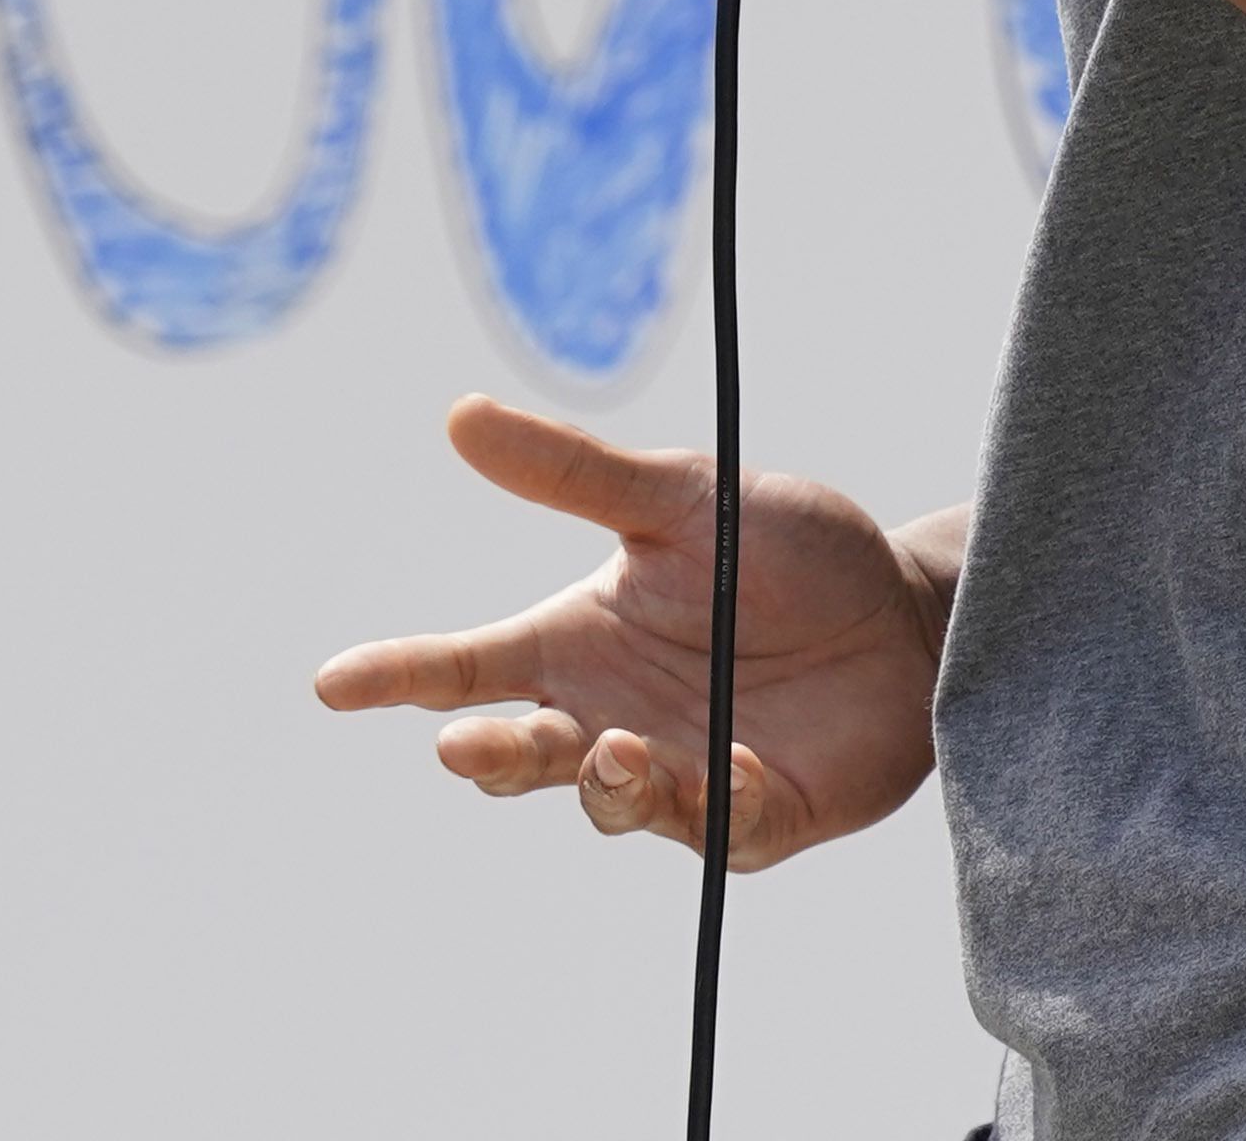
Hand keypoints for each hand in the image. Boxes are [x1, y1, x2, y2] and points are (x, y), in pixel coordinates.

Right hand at [309, 398, 944, 866]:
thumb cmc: (792, 550)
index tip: (333, 682)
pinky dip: (716, 802)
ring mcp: (680, 778)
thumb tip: (461, 415)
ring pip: (604, 803)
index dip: (399, 675)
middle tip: (470, 742)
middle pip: (518, 755)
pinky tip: (741, 765)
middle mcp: (611, 718)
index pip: (467, 666)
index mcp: (578, 643)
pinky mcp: (755, 821)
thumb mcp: (683, 498)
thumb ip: (575, 473)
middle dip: (489, 755)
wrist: (912, 613)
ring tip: (622, 748)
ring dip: (602, 781)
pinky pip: (716, 831)